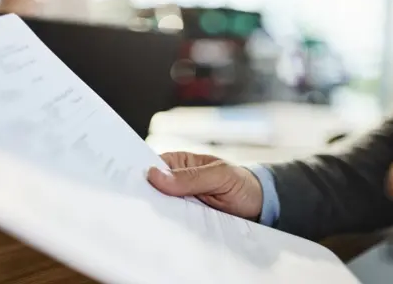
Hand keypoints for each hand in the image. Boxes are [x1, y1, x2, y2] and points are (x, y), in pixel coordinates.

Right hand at [148, 152, 262, 220]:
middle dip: (146, 198)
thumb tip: (155, 175)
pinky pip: (172, 223)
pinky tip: (164, 229)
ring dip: (157, 213)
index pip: (150, 166)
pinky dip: (169, 226)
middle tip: (140, 206)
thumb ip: (190, 176)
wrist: (259, 205)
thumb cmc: (241, 183)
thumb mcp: (219, 175)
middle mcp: (175, 182)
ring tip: (151, 218)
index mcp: (178, 162)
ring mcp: (179, 203)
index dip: (141, 176)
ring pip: (160, 208)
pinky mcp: (185, 221)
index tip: (133, 186)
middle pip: (151, 190)